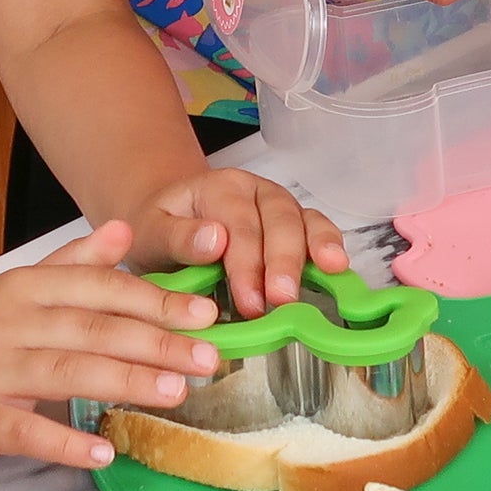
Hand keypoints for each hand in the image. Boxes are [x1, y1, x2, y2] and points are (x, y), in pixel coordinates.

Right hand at [0, 220, 228, 465]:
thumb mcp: (13, 289)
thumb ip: (72, 264)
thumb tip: (125, 230)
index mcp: (21, 288)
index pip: (98, 288)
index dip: (153, 299)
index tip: (203, 312)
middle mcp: (7, 324)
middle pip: (93, 330)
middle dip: (157, 343)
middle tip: (208, 357)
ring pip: (68, 374)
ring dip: (126, 383)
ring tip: (176, 393)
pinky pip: (28, 431)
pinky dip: (67, 442)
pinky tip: (105, 449)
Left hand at [129, 164, 347, 316]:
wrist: (169, 223)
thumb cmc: (161, 230)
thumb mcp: (151, 232)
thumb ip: (177, 238)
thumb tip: (214, 241)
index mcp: (220, 188)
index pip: (238, 225)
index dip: (246, 265)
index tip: (250, 302)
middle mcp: (255, 190)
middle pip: (278, 219)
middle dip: (283, 260)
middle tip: (282, 299)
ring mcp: (279, 206)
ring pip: (304, 220)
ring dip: (317, 247)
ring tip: (330, 271)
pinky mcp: (295, 225)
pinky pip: (317, 229)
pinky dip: (330, 245)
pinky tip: (339, 267)